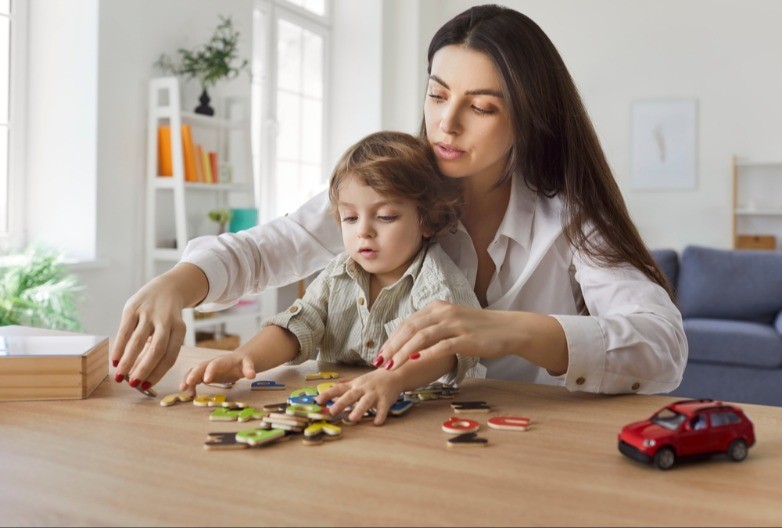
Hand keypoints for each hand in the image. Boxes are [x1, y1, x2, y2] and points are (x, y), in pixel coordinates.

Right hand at [111, 263, 207, 390]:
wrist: (167, 287)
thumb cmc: (167, 317)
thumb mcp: (171, 330)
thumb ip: (160, 349)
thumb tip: (141, 375)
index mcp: (179, 329)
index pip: (170, 355)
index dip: (158, 372)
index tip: (147, 386)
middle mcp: (166, 320)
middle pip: (156, 350)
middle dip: (144, 369)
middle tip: (133, 385)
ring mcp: (149, 313)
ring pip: (138, 341)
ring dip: (128, 361)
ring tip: (119, 376)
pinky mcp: (133, 307)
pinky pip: (125, 330)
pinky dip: (119, 347)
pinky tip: (114, 360)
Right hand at [179, 352, 256, 394]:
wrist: (237, 361)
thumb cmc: (242, 363)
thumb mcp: (248, 364)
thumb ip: (249, 369)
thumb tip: (252, 375)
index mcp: (223, 361)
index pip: (215, 364)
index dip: (210, 371)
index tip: (206, 380)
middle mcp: (212, 363)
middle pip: (200, 366)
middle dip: (193, 374)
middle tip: (187, 383)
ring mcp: (207, 369)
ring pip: (194, 372)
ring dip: (187, 379)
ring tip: (182, 390)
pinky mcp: (204, 375)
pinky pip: (194, 378)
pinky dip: (190, 385)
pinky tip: (190, 394)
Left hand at [316, 368, 404, 424]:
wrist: (394, 373)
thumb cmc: (373, 381)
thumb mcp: (358, 383)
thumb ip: (345, 391)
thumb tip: (327, 399)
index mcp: (355, 385)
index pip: (339, 388)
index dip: (328, 394)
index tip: (318, 401)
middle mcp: (363, 388)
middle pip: (351, 395)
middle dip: (341, 403)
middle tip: (332, 411)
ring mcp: (374, 393)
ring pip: (366, 401)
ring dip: (359, 409)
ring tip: (352, 419)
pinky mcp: (386, 399)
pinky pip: (383, 408)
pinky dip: (380, 415)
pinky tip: (377, 423)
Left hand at [378, 300, 511, 370]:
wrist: (509, 328)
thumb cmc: (480, 329)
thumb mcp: (453, 321)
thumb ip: (433, 326)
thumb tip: (411, 341)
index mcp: (438, 307)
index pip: (408, 322)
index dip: (392, 338)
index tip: (381, 354)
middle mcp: (444, 312)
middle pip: (410, 328)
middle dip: (392, 346)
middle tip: (380, 362)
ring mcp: (456, 324)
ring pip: (422, 336)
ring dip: (403, 352)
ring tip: (392, 366)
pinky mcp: (467, 338)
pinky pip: (442, 345)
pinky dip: (426, 353)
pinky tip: (415, 362)